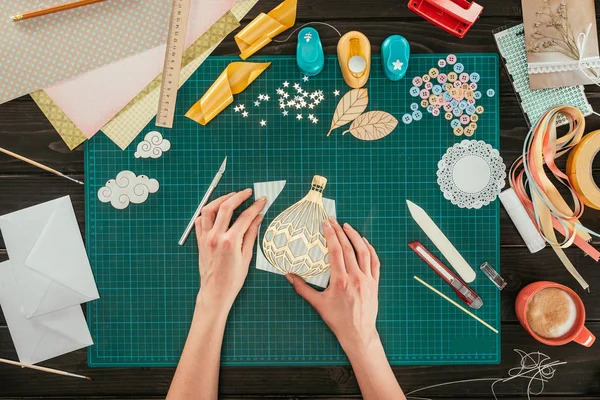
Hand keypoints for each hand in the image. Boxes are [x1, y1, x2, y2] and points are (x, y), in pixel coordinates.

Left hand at [195, 189, 265, 312]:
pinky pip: (200, 221)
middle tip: (247, 192)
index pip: (245, 217)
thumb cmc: (232, 280)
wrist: (215, 292)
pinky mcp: (200, 241)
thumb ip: (251, 234)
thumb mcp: (246, 257)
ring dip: (220, 199)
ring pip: (209, 210)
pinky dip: (207, 212)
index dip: (255, 206)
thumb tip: (258, 218)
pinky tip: (216, 210)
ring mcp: (205, 238)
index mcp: (230, 242)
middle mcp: (215, 237)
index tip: (262, 200)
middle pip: (226, 207)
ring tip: (231, 196)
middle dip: (238, 196)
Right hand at [286, 217, 380, 350]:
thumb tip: (288, 275)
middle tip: (333, 220)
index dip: (330, 235)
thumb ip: (302, 288)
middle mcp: (356, 277)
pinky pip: (374, 261)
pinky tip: (364, 241)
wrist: (358, 333)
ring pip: (363, 251)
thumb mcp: (317, 304)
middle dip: (340, 231)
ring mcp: (367, 279)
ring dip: (355, 236)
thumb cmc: (337, 320)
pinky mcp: (375, 283)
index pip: (336, 251)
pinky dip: (370, 249)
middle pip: (348, 248)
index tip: (326, 224)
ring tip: (347, 226)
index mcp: (340, 281)